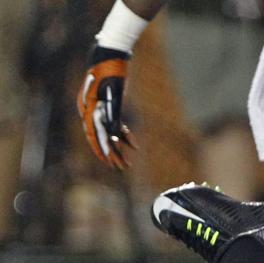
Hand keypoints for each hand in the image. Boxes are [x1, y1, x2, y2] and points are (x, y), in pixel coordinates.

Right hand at [76, 45, 136, 168]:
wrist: (109, 52)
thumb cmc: (111, 68)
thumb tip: (115, 132)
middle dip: (112, 154)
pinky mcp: (106, 105)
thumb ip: (112, 111)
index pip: (96, 134)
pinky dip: (123, 133)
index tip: (110, 162)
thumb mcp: (114, 89)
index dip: (103, 150)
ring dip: (118, 148)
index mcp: (89, 107)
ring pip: (108, 133)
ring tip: (127, 163)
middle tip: (122, 168)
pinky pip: (114, 123)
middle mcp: (90, 110)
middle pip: (101, 137)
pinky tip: (133, 144)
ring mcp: (97, 108)